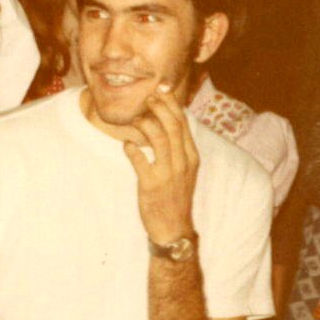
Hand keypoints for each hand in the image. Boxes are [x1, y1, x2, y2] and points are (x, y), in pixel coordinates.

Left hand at [123, 84, 198, 246]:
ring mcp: (169, 174)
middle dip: (160, 107)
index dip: (171, 104)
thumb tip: (164, 123)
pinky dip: (132, 149)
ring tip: (135, 119)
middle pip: (173, 126)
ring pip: (159, 138)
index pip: (184, 123)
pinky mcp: (152, 185)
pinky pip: (140, 161)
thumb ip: (176, 147)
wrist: (173, 228)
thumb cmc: (174, 196)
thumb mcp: (182, 169)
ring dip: (145, 124)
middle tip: (147, 98)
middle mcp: (183, 162)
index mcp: (191, 156)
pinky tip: (127, 145)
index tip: (160, 90)